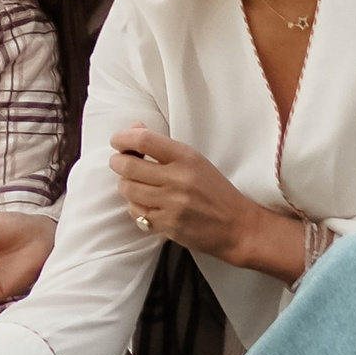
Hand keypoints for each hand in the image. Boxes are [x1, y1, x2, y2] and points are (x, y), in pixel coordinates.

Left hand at [107, 123, 273, 263]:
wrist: (238, 227)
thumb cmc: (215, 191)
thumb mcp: (195, 161)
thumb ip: (163, 146)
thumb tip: (134, 128)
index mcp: (186, 157)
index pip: (145, 140)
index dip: (123, 138)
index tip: (117, 141)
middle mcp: (178, 179)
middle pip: (128, 165)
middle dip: (117, 162)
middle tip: (119, 162)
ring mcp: (172, 204)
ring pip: (128, 189)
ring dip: (125, 185)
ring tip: (134, 184)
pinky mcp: (168, 225)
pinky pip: (136, 212)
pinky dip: (135, 207)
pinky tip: (145, 204)